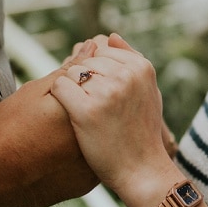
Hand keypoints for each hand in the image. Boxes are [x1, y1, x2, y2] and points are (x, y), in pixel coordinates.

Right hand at [0, 68, 97, 206]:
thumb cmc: (6, 129)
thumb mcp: (36, 92)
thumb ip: (70, 70)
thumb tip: (92, 45)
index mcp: (87, 114)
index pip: (101, 92)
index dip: (85, 86)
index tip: (62, 93)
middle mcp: (96, 142)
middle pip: (101, 118)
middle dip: (88, 109)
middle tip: (55, 116)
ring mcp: (93, 168)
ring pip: (97, 142)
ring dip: (86, 133)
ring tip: (53, 134)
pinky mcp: (85, 185)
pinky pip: (88, 164)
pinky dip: (78, 157)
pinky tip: (57, 152)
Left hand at [51, 34, 174, 194]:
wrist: (141, 170)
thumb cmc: (141, 132)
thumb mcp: (147, 91)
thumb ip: (131, 61)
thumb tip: (110, 36)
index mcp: (142, 68)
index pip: (103, 49)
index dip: (97, 71)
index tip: (105, 95)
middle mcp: (126, 76)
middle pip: (85, 59)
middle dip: (83, 79)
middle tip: (95, 107)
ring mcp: (107, 92)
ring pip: (71, 72)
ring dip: (72, 91)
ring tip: (87, 113)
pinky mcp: (86, 110)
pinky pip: (60, 87)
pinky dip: (60, 100)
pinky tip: (72, 116)